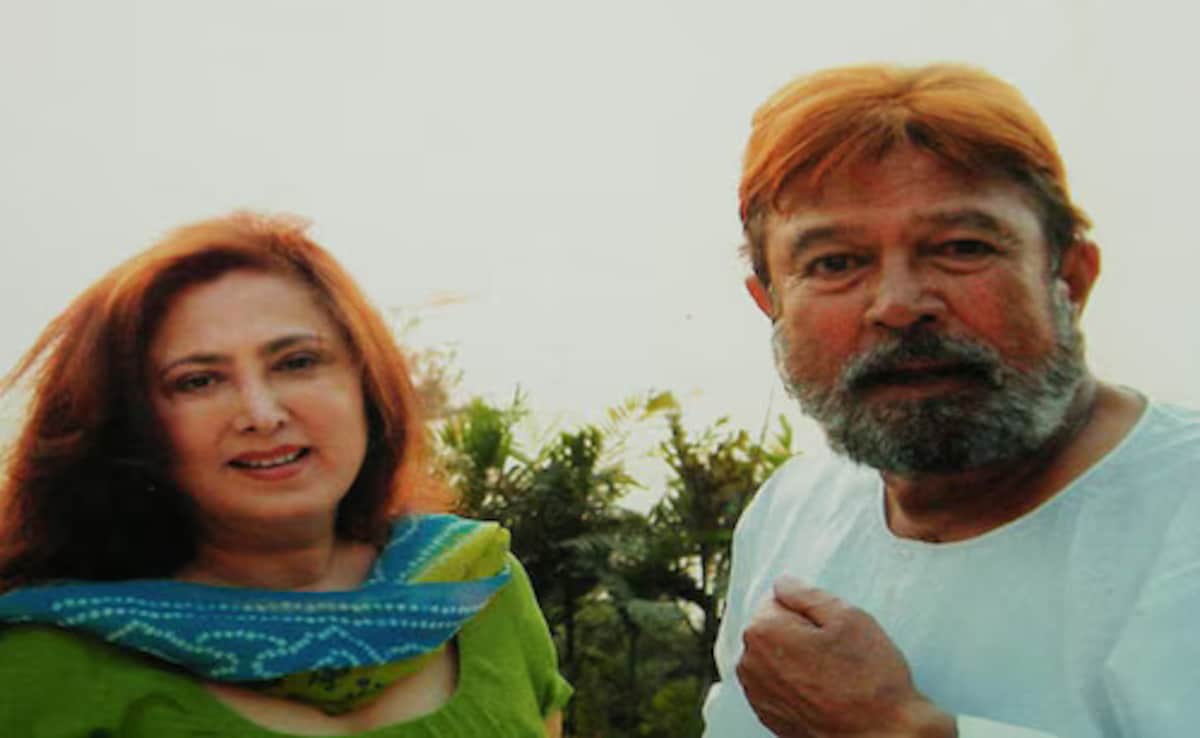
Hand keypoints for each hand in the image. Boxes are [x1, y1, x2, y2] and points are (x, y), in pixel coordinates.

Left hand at [736, 577, 954, 737]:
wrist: (882, 736)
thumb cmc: (869, 677)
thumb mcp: (847, 617)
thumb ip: (806, 593)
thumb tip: (782, 583)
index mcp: (763, 631)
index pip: (778, 600)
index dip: (809, 611)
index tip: (831, 631)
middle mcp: (749, 662)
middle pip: (773, 628)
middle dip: (799, 633)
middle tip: (835, 653)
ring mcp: (756, 693)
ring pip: (775, 656)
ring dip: (796, 659)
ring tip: (832, 675)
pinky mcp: (767, 715)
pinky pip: (778, 684)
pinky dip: (795, 684)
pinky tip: (823, 693)